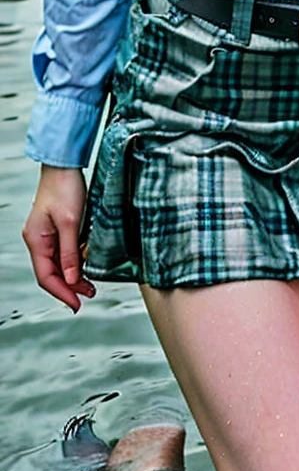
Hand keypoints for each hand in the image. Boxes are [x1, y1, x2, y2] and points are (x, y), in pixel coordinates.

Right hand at [22, 166, 94, 309]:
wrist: (64, 166)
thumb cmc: (64, 188)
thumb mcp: (71, 222)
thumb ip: (70, 251)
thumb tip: (72, 278)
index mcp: (37, 241)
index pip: (46, 276)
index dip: (62, 292)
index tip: (77, 304)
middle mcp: (39, 241)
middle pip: (52, 273)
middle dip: (69, 287)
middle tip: (88, 296)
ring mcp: (47, 235)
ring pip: (58, 264)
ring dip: (73, 276)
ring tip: (90, 285)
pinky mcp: (57, 229)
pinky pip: (63, 252)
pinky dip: (74, 262)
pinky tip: (86, 266)